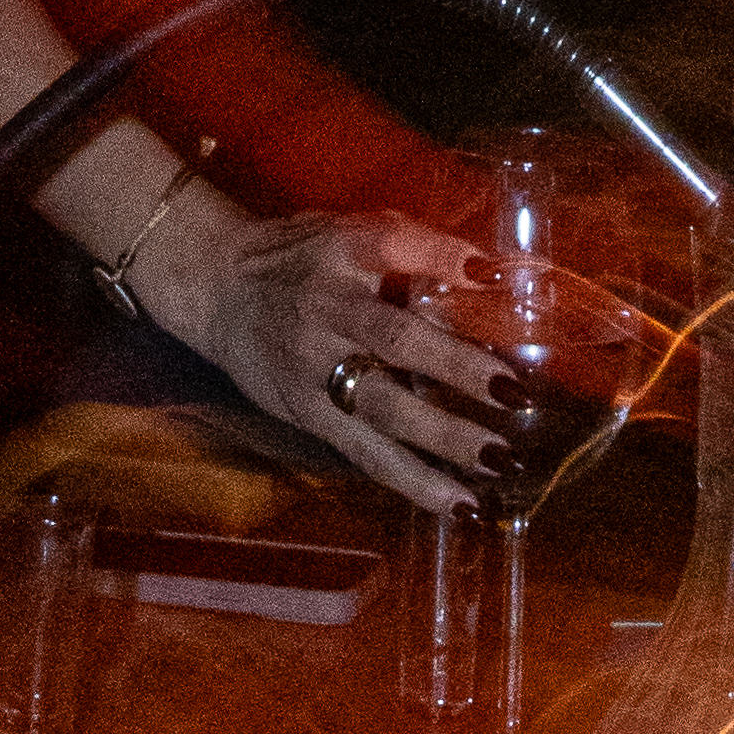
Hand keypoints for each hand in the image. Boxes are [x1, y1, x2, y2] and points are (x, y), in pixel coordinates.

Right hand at [159, 203, 514, 517]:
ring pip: (383, 408)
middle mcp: (327, 307)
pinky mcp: (309, 415)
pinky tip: (459, 503)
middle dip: (457, 366)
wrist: (217, 289)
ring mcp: (315, 367)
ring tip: (499, 461)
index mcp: (339, 248)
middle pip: (394, 339)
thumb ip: (409, 247)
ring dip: (445, 439)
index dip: (437, 256)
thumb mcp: (346, 230)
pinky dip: (414, 480)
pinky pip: (366, 452)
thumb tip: (488, 273)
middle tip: (515, 393)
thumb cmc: (301, 255)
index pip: (390, 243)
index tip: (487, 274)